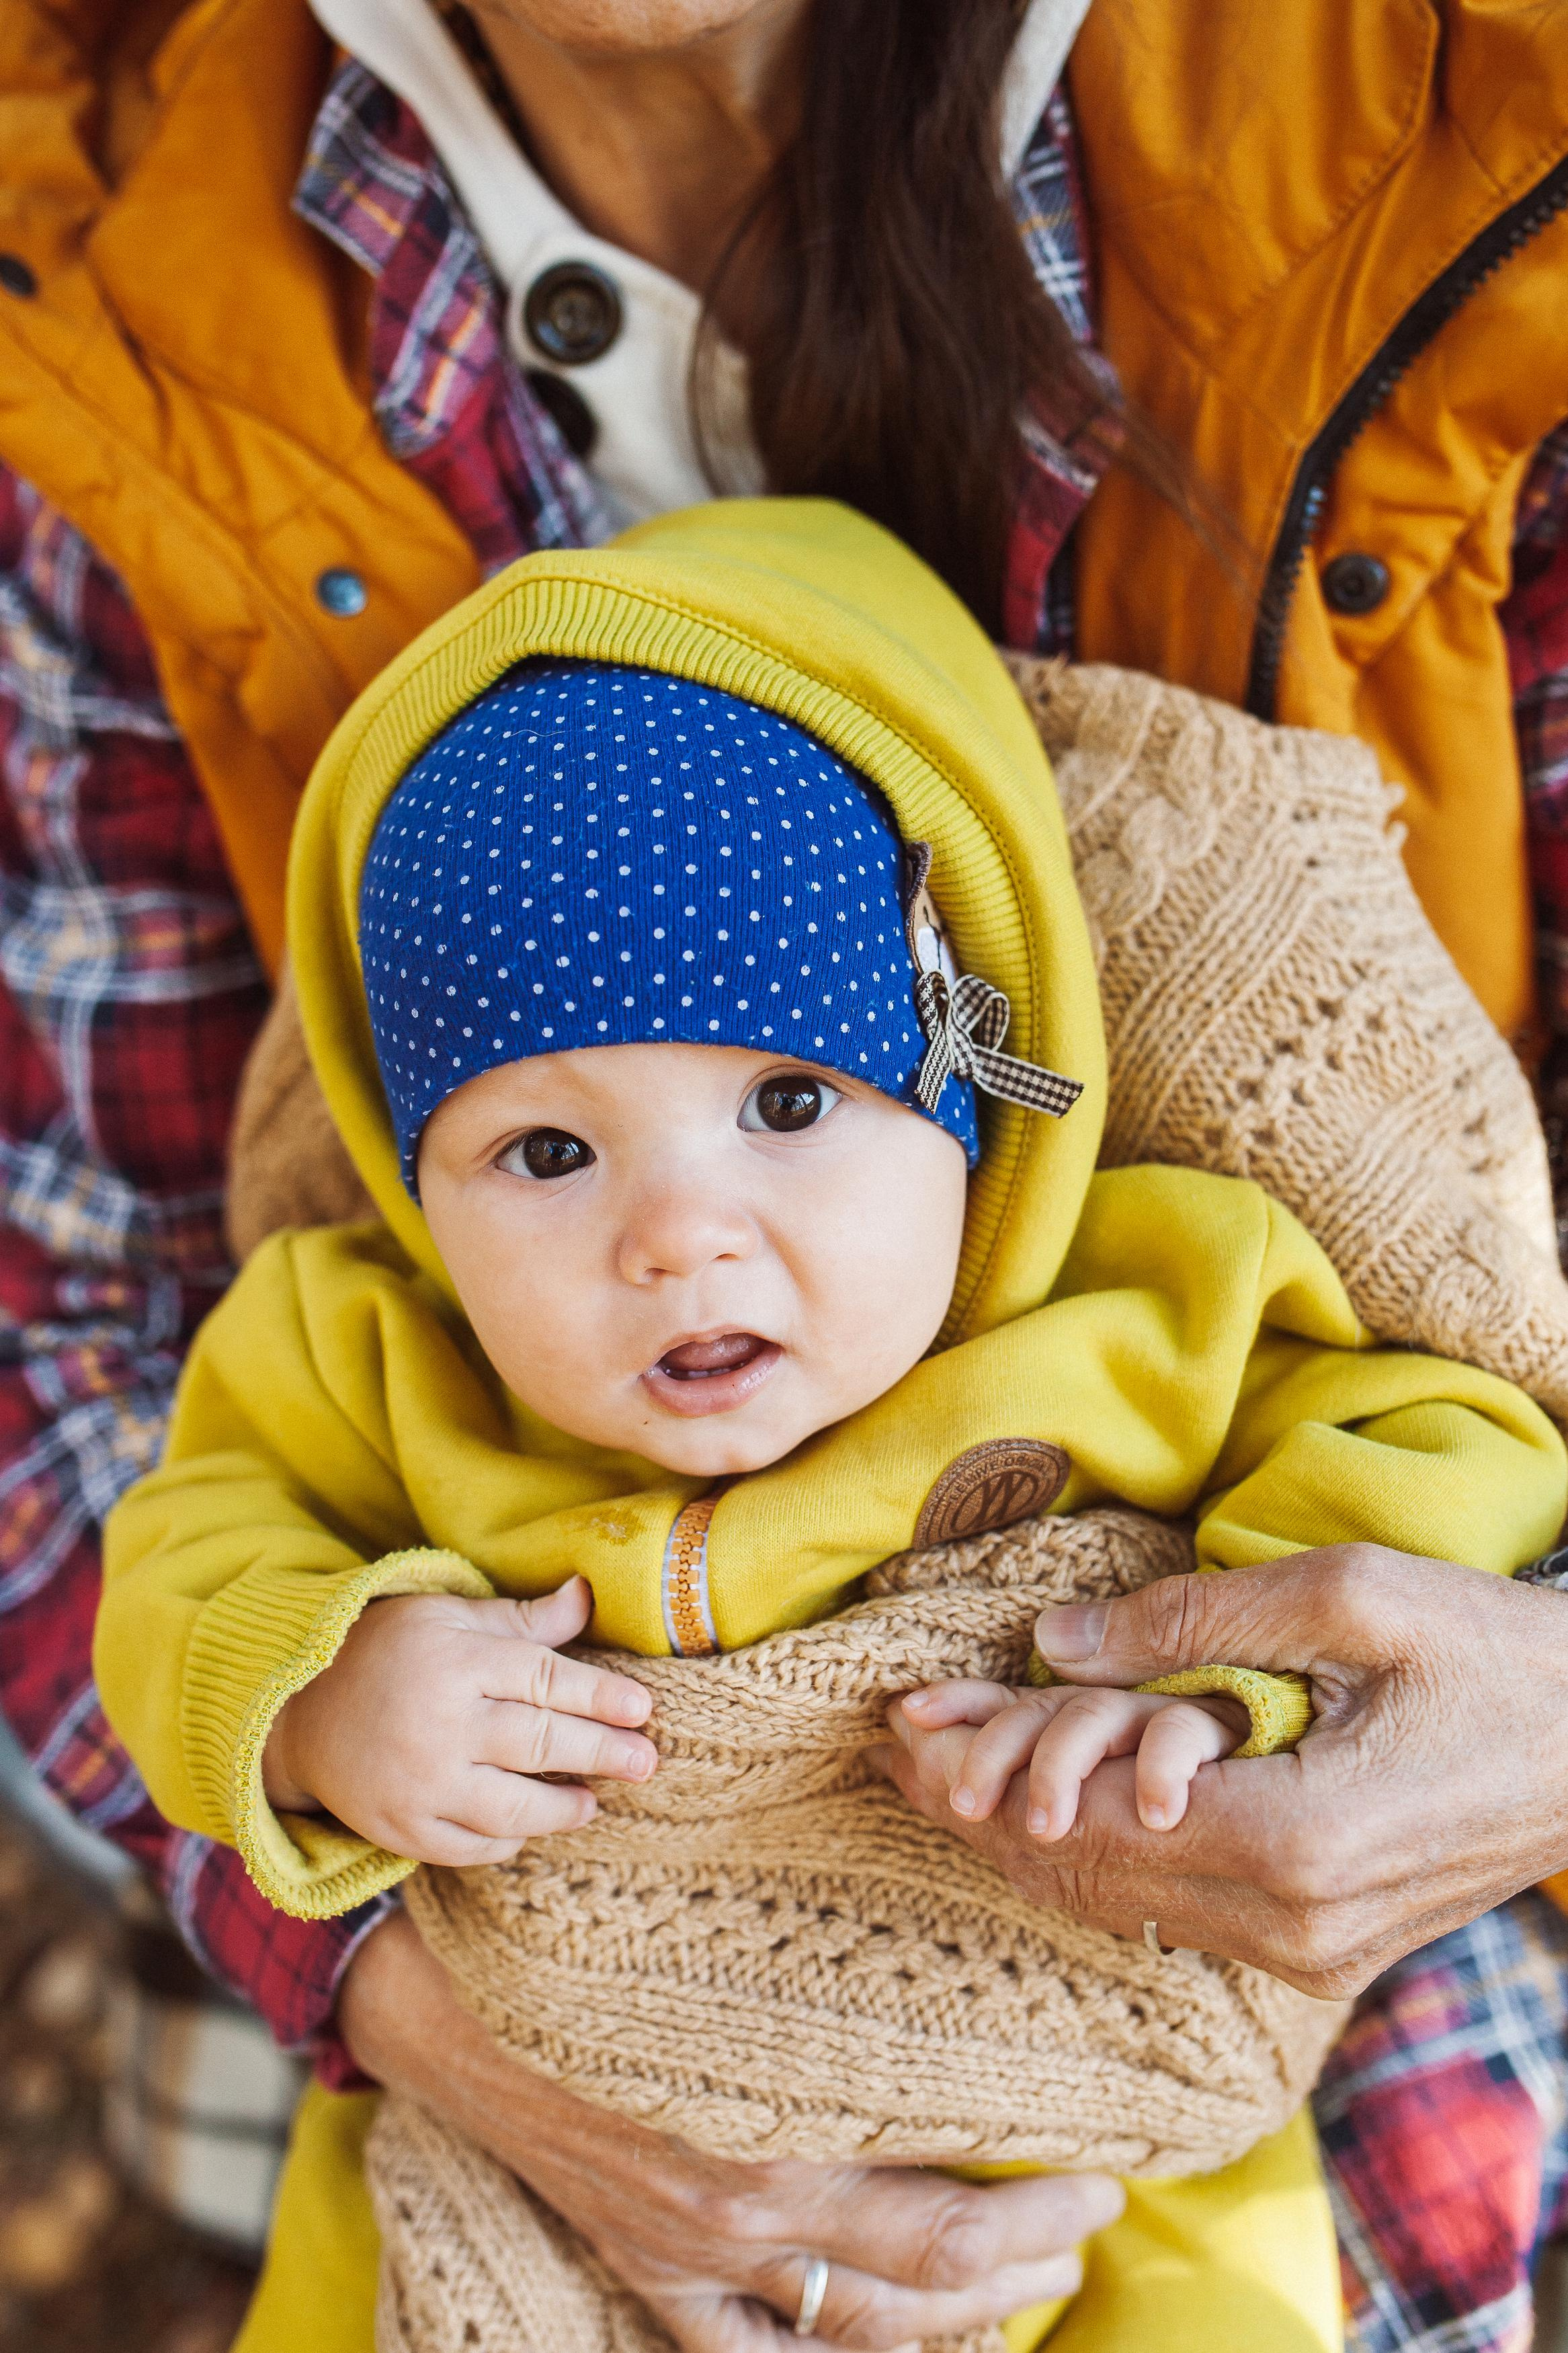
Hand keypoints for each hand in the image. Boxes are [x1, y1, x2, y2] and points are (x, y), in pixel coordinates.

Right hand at [262, 1577, 655, 1863]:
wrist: (296, 1710)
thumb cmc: (387, 1651)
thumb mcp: (448, 1617)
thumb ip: (522, 1619)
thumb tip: (589, 1594)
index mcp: (455, 1663)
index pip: (544, 1679)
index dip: (600, 1695)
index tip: (642, 1707)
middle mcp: (439, 1726)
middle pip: (538, 1743)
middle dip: (601, 1753)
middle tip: (646, 1761)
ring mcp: (419, 1785)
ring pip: (512, 1807)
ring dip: (562, 1808)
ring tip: (594, 1802)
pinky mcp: (402, 1830)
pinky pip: (472, 1847)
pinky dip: (509, 1839)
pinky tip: (532, 1824)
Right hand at [341, 1912, 1123, 2350]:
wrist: (460, 1988)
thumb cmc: (613, 1930)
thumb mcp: (740, 1942)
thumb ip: (841, 1977)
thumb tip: (952, 1969)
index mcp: (777, 2126)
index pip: (948, 2219)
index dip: (1044, 2212)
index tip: (1107, 2174)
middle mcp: (743, 2214)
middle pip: (925, 2285)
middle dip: (1027, 2264)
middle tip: (1088, 2227)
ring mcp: (690, 2257)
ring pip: (856, 2334)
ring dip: (962, 2322)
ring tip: (1032, 2287)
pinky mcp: (646, 2268)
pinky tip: (892, 2351)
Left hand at [871, 1547, 1567, 1997]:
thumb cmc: (1492, 1654)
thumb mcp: (1351, 1600)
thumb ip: (1193, 1622)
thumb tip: (1054, 1645)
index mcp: (1296, 1841)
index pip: (1091, 1813)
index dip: (990, 1765)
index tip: (903, 1718)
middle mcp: (1287, 1922)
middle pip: (1084, 1866)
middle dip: (977, 1799)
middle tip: (889, 1743)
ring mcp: (1302, 1948)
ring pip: (1115, 1896)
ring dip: (1017, 1828)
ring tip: (929, 1769)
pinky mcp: (1313, 1941)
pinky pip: (1165, 1903)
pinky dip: (1084, 1851)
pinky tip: (1028, 1809)